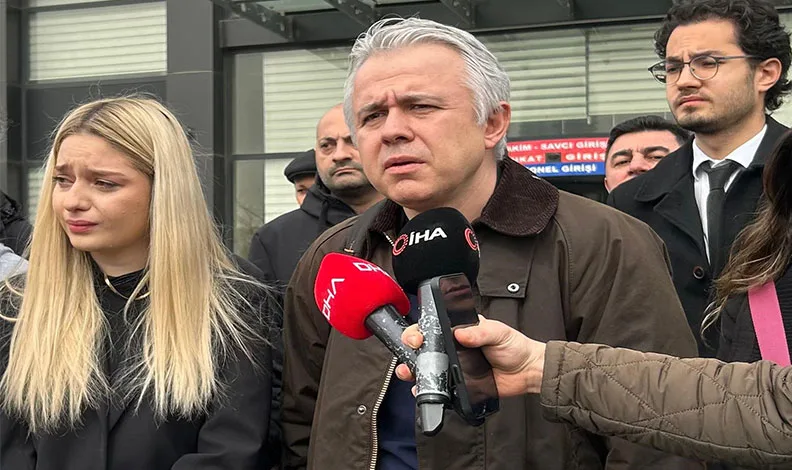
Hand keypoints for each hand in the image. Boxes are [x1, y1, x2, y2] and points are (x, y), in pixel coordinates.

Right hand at [395, 316, 546, 396]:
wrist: (526, 372)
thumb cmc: (514, 347)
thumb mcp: (499, 333)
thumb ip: (480, 332)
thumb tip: (461, 333)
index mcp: (459, 330)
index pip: (433, 326)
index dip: (420, 330)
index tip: (418, 336)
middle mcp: (453, 347)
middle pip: (424, 347)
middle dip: (410, 348)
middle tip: (412, 351)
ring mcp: (454, 366)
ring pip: (427, 367)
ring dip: (413, 369)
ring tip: (409, 372)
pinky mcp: (458, 384)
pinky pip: (438, 387)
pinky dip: (427, 388)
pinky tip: (422, 389)